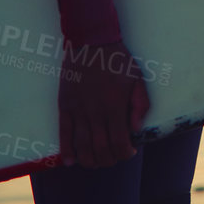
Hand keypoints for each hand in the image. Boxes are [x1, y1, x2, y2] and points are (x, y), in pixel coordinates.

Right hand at [57, 39, 149, 167]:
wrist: (91, 42)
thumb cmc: (118, 60)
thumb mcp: (137, 78)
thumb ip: (140, 104)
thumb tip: (136, 128)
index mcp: (115, 107)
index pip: (119, 143)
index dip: (125, 153)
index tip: (129, 151)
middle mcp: (95, 113)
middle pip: (100, 149)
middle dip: (108, 159)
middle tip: (113, 157)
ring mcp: (78, 111)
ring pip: (82, 146)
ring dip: (89, 160)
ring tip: (95, 162)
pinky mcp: (65, 106)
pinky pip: (64, 133)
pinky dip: (66, 150)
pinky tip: (71, 161)